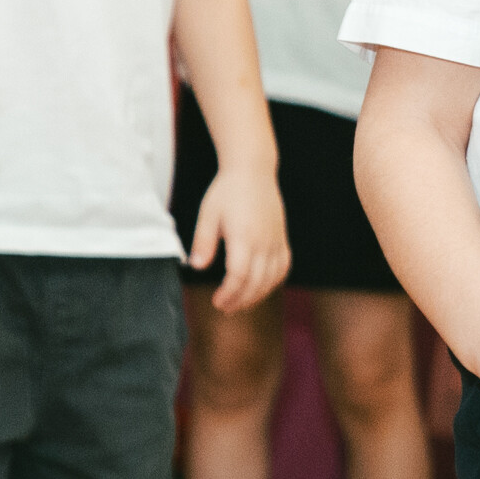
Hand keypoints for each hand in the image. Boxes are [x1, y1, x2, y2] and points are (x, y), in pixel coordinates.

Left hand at [188, 159, 291, 312]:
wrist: (253, 171)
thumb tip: (196, 266)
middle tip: (225, 308)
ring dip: (256, 295)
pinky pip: (283, 266)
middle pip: (256, 282)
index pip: (239, 275)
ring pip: (272, 278)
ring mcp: (276, 240)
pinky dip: (274, 282)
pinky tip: (261, 287)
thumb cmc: (227, 191)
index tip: (217, 301)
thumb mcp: (208, 214)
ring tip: (240, 303)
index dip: (228, 293)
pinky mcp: (281, 238)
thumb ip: (203, 242)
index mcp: (244, 236)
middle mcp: (264, 241)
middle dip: (240, 300)